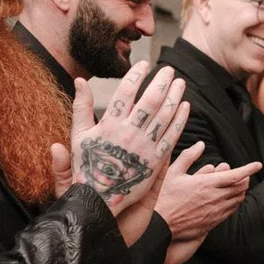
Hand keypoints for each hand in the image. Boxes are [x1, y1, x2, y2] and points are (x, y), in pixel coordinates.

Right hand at [52, 62, 189, 216]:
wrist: (99, 200)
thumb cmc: (87, 166)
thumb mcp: (78, 136)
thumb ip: (81, 107)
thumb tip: (80, 80)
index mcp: (108, 125)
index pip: (126, 91)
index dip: (137, 74)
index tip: (145, 63)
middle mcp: (128, 133)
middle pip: (150, 100)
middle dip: (161, 81)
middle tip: (169, 70)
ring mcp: (145, 146)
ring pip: (165, 115)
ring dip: (174, 96)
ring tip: (179, 82)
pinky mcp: (157, 160)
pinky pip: (172, 135)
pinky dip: (180, 119)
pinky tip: (185, 106)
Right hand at [152, 142, 259, 250]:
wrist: (160, 225)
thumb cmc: (165, 197)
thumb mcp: (173, 173)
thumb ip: (188, 157)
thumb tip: (200, 144)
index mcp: (207, 184)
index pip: (236, 175)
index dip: (249, 169)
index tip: (258, 164)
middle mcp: (215, 198)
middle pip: (240, 187)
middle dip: (245, 178)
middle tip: (244, 174)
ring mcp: (215, 211)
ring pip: (237, 199)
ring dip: (240, 190)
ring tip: (237, 185)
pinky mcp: (213, 222)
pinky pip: (231, 210)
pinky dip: (234, 202)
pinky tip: (229, 199)